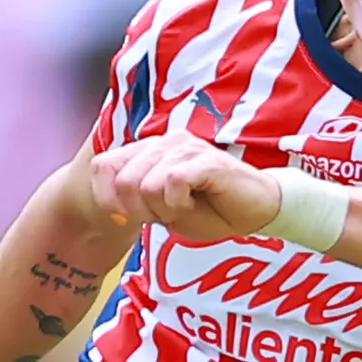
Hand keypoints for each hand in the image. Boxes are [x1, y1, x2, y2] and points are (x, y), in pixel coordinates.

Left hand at [93, 134, 279, 241]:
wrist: (257, 211)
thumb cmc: (212, 210)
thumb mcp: (164, 211)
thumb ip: (136, 203)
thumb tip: (116, 209)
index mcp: (150, 151)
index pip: (104, 165)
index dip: (107, 197)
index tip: (127, 218)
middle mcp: (164, 142)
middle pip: (123, 181)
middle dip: (139, 211)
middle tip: (166, 215)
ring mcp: (185, 147)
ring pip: (145, 185)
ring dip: (162, 209)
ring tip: (185, 208)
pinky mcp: (203, 159)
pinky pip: (171, 183)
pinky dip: (178, 204)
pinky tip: (195, 203)